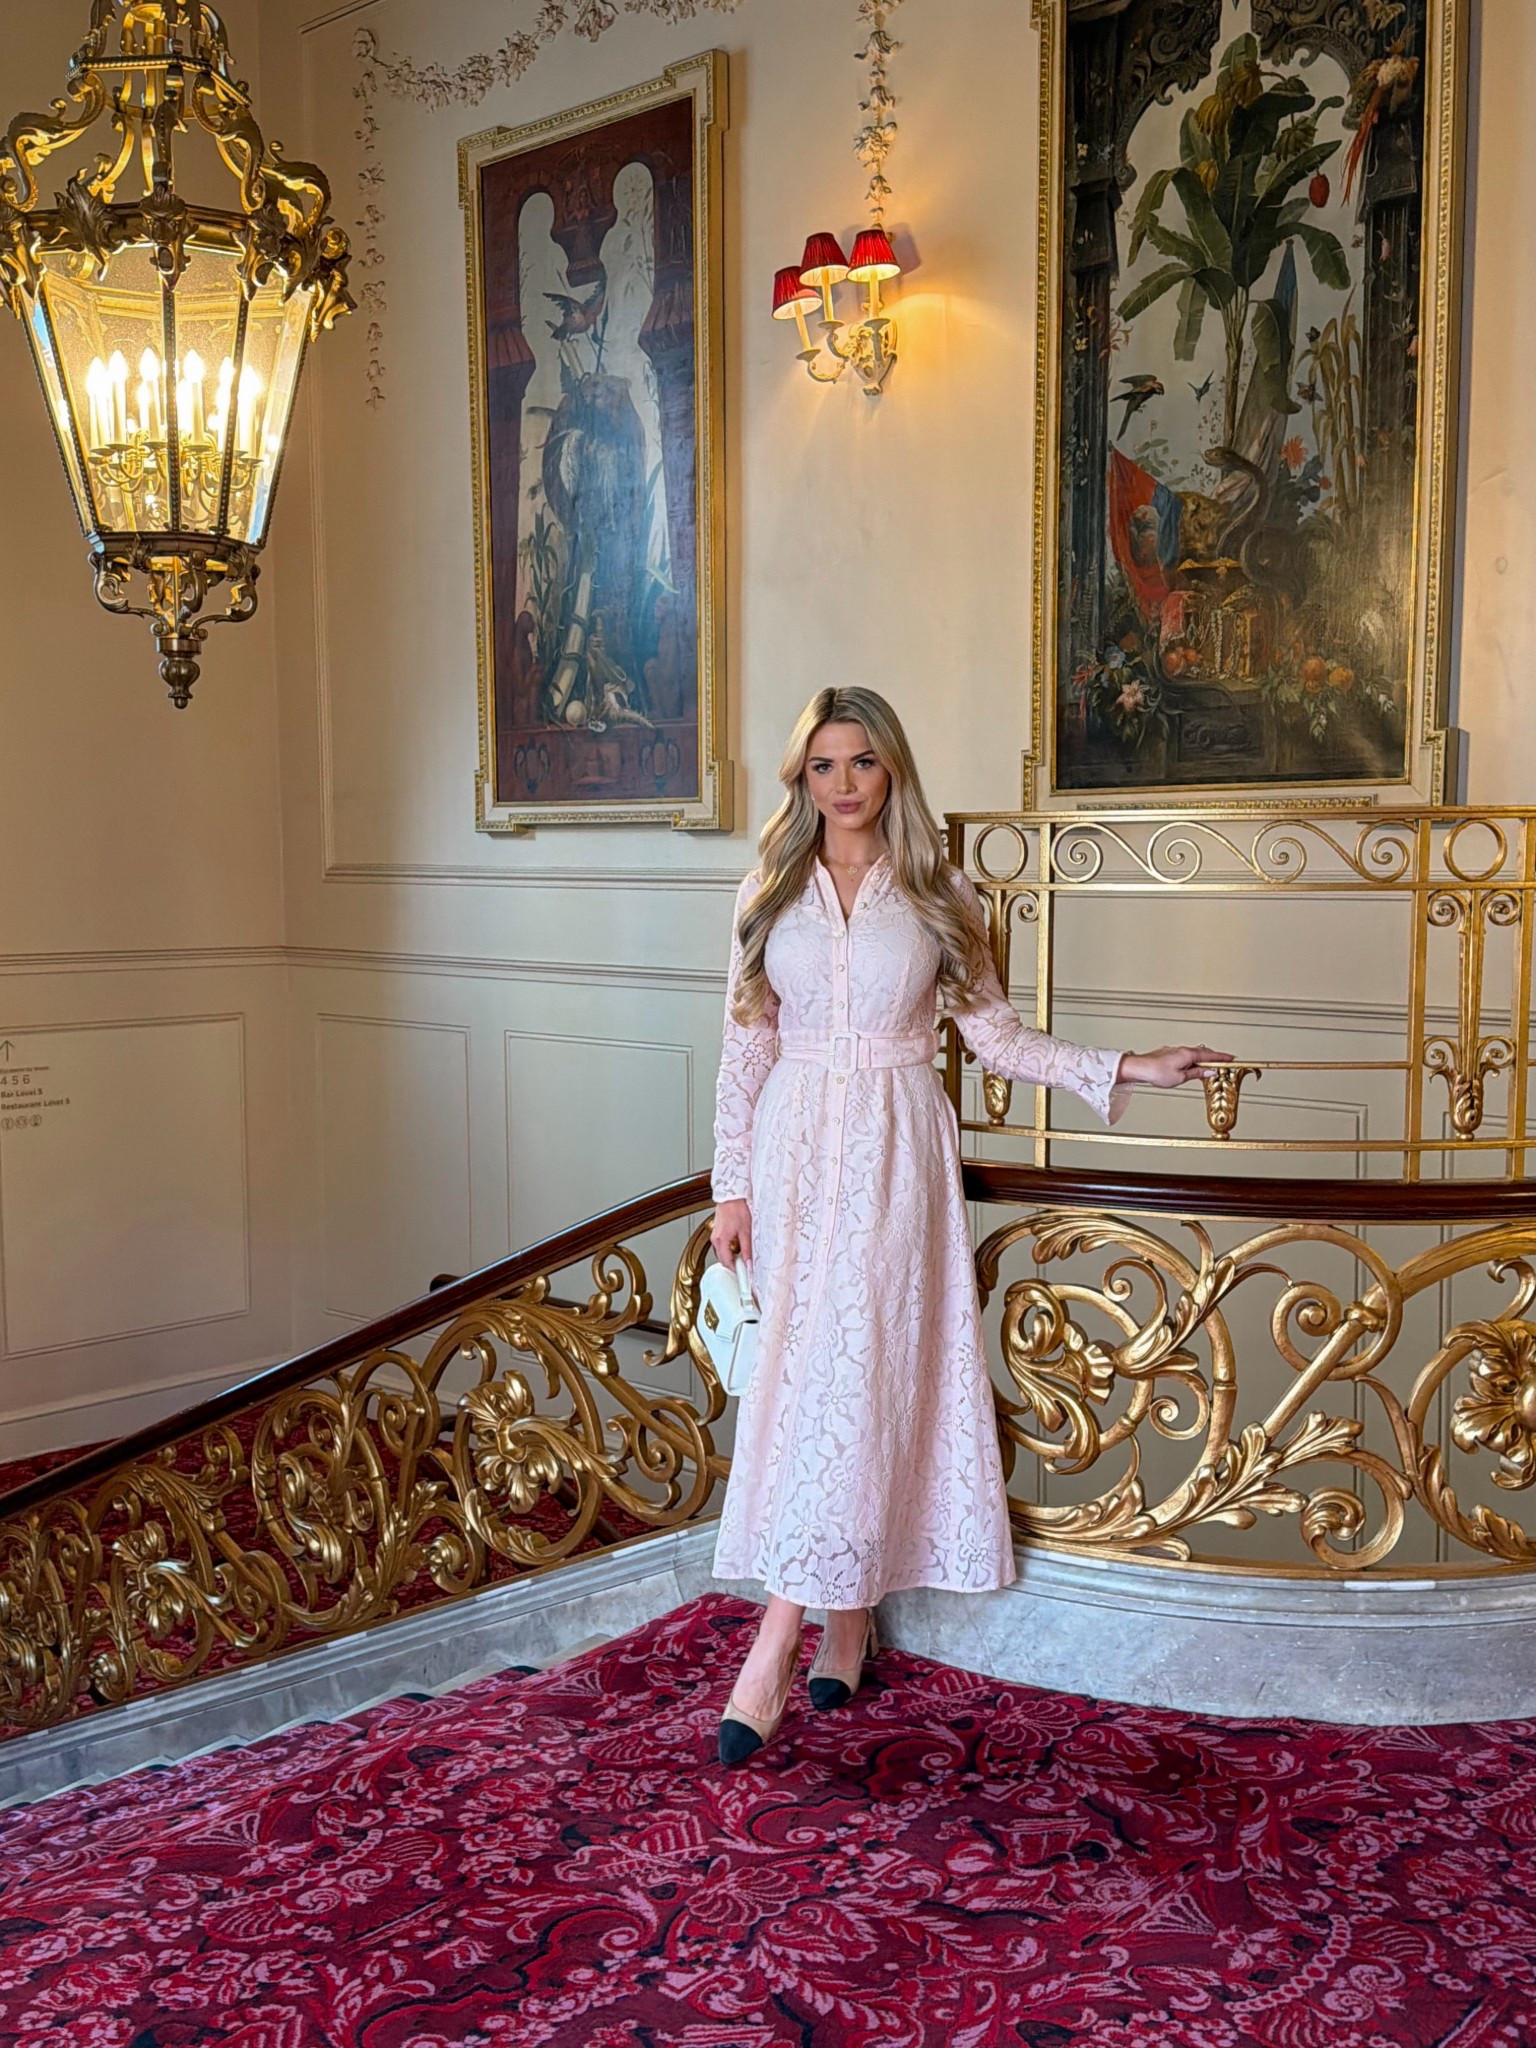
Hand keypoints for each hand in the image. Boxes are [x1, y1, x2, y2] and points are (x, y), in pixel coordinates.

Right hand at [711, 1199, 752, 1268]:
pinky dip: (730, 1249)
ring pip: (723, 1253)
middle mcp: (715, 1239)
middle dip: (734, 1264)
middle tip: (746, 1266)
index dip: (737, 1270)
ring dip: (732, 1256)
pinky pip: (722, 1245)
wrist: (731, 1196)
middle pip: (723, 1259)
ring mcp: (715, 1235)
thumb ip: (747, 1249)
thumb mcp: (745, 1231)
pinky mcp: (718, 1231)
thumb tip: (749, 1262)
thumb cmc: (737, 1209)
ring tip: (744, 1254)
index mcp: (721, 1240)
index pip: (727, 1263)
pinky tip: (738, 1245)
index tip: (745, 1275)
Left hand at [1119, 1044, 1234, 1089]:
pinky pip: (1185, 1056)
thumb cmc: (1156, 1072)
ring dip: (1202, 1060)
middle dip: (1214, 1058)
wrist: (1139, 1067)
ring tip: (1207, 1069)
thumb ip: (1196, 1074)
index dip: (1222, 1058)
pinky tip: (1190, 1067)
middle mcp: (1182, 1050)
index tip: (1232, 1058)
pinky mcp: (1168, 1053)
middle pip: (1203, 1053)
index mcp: (1188, 1054)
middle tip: (1223, 1063)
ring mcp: (1175, 1051)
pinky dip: (1192, 1060)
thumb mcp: (1181, 1077)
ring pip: (1193, 1054)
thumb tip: (1209, 1072)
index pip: (1210, 1056)